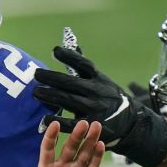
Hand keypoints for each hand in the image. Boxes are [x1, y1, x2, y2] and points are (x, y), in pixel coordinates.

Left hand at [1, 119, 103, 166]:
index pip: (48, 149)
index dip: (51, 137)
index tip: (54, 123)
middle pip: (70, 147)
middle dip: (76, 135)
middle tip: (83, 123)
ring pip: (84, 152)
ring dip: (90, 140)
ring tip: (96, 126)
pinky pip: (93, 165)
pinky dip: (97, 155)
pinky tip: (100, 144)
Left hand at [33, 46, 166, 166]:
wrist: (130, 121)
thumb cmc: (109, 97)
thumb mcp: (102, 79)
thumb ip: (83, 66)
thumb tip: (70, 41)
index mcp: (99, 78)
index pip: (83, 65)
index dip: (70, 57)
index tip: (55, 51)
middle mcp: (97, 92)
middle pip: (71, 83)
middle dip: (52, 78)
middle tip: (36, 74)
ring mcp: (95, 109)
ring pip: (68, 100)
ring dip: (50, 96)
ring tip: (36, 92)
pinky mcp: (91, 126)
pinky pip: (71, 124)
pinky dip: (57, 121)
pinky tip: (44, 119)